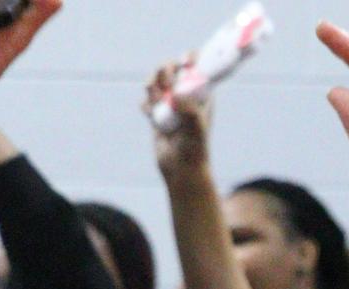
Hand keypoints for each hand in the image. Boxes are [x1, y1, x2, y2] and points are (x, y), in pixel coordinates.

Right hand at [144, 59, 210, 178]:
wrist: (181, 168)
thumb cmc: (194, 149)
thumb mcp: (196, 128)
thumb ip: (189, 110)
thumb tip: (177, 95)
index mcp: (202, 94)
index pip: (198, 67)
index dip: (190, 59)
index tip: (184, 63)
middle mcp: (186, 96)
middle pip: (171, 68)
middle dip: (164, 72)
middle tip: (165, 85)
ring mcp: (171, 104)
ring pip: (155, 82)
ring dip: (153, 90)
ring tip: (158, 106)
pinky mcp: (157, 113)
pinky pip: (146, 101)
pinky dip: (146, 106)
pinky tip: (152, 117)